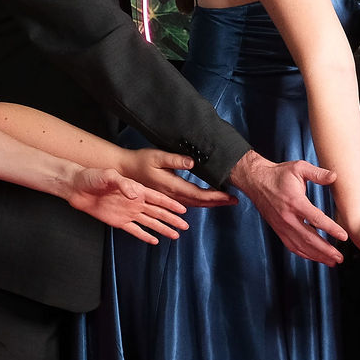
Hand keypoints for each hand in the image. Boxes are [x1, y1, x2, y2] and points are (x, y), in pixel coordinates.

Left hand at [66, 167, 189, 242]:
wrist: (77, 187)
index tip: (183, 209)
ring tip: (176, 235)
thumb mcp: (108, 176)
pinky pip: (135, 230)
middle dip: (173, 219)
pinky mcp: (118, 221)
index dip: (171, 204)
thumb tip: (135, 195)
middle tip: (185, 226)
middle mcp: (135, 202)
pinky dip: (145, 236)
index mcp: (136, 190)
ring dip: (163, 228)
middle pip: (158, 212)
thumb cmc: (92, 177)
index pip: (158, 198)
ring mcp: (128, 212)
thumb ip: (123, 184)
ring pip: (150, 223)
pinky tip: (155, 240)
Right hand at [118, 148, 233, 208]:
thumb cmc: (140, 160)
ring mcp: (168, 197)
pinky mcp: (167, 196)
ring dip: (210, 204)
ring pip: (194, 204)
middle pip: (199, 202)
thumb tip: (192, 162)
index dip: (215, 196)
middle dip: (218, 202)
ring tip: (225, 201)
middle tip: (234, 201)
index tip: (229, 196)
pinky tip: (206, 203)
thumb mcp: (157, 155)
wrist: (124, 170)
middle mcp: (171, 195)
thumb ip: (175, 159)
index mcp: (171, 186)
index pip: (198, 194)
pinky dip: (199, 204)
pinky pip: (187, 203)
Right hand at [228, 151, 346, 264]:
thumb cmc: (279, 175)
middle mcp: (288, 217)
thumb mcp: (299, 168)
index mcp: (295, 202)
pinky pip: (292, 246)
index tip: (343, 236)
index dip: (331, 229)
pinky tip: (316, 258)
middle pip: (309, 238)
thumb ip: (317, 173)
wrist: (256, 181)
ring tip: (332, 261)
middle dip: (326, 250)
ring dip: (317, 256)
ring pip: (301, 246)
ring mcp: (282, 226)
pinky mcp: (279, 230)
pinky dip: (305, 254)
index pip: (316, 219)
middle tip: (340, 257)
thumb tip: (334, 176)